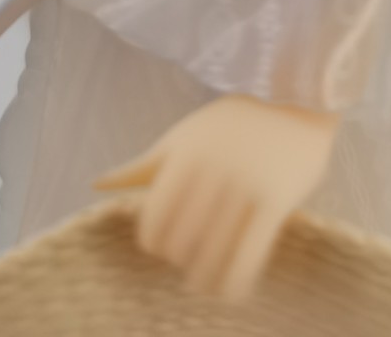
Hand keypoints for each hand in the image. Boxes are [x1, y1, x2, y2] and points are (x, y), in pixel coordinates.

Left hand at [93, 94, 340, 302]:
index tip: (169, 248)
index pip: (153, 224)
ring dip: (206, 280)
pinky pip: (247, 259)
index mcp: (183, 156)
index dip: (157, 246)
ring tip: (208, 282)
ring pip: (212, 258)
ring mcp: (243, 186)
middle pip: (180, 245)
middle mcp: (210, 171)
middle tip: (193, 261)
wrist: (295, 100)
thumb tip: (96, 184)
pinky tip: (233, 289)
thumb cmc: (232, 124)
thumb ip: (141, 166)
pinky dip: (235, 284)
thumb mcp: (182, 137)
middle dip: (183, 261)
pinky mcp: (275, 201)